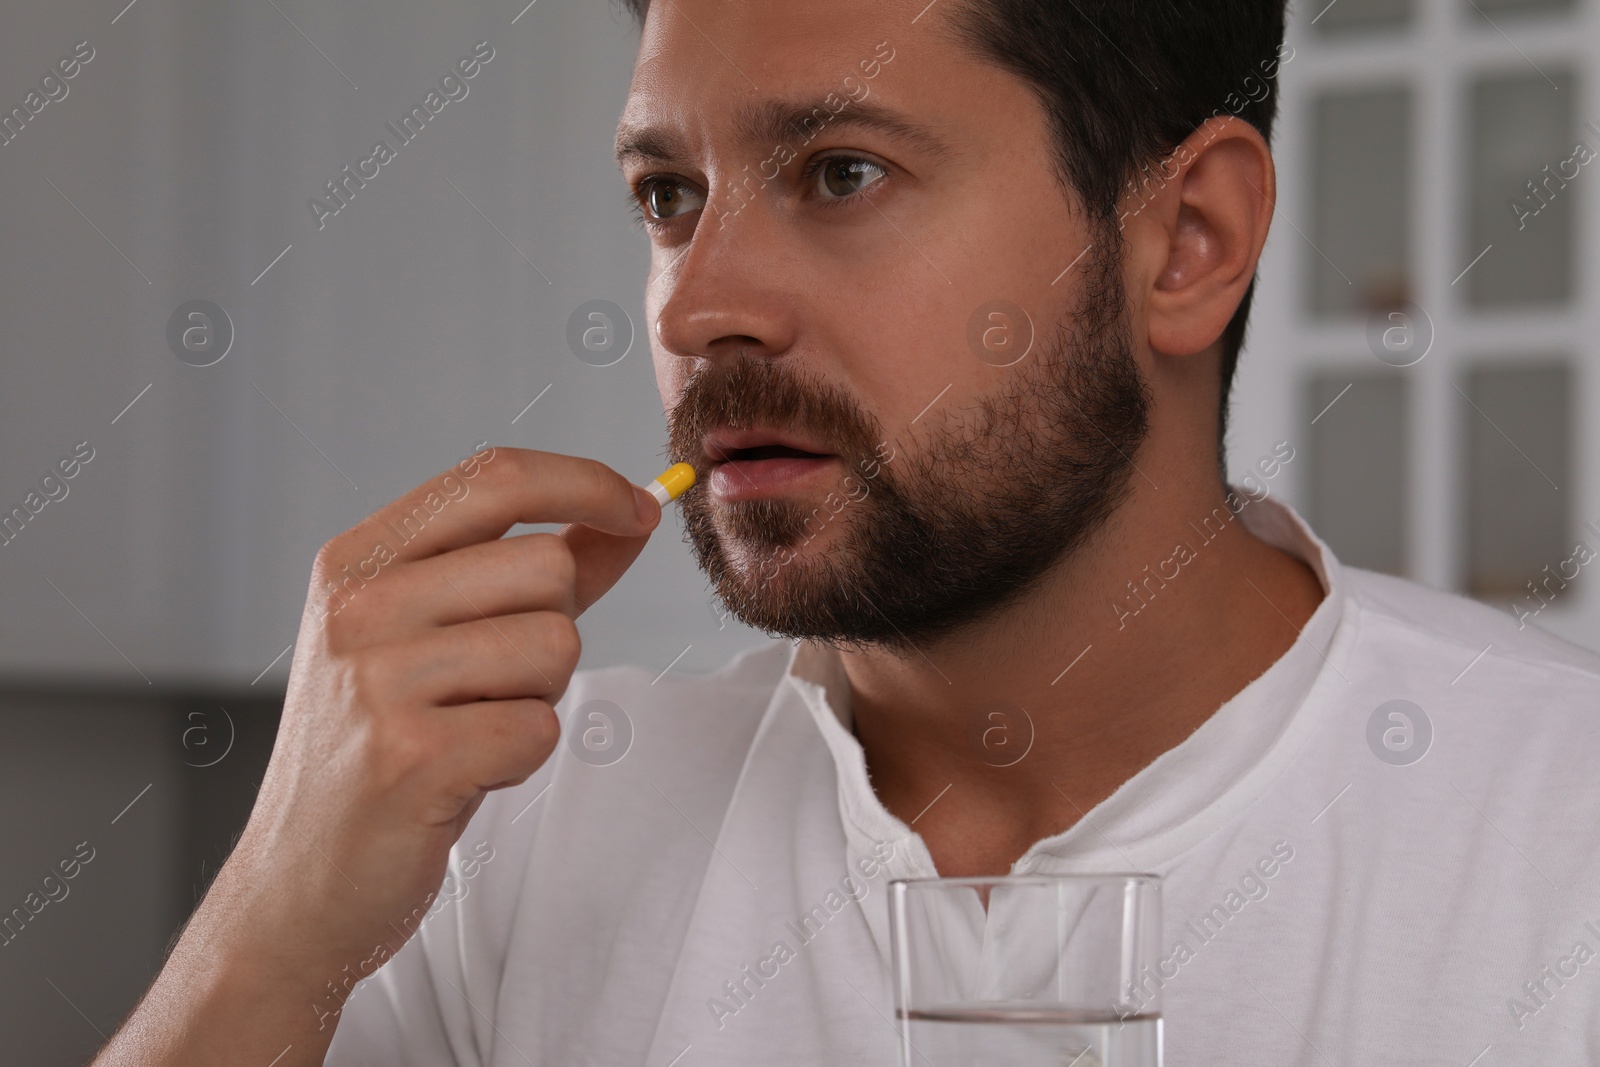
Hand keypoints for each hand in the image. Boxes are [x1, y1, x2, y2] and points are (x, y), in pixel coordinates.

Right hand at [92, 444, 662, 1064]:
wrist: (302, 880)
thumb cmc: (389, 745)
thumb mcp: (439, 635)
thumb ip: (536, 567)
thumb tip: (631, 512)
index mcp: (357, 560)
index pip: (496, 476)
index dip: (585, 483)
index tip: (641, 508)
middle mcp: (358, 607)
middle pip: (545, 566)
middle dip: (554, 627)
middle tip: (490, 685)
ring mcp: (377, 682)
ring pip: (555, 645)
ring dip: (539, 696)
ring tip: (469, 728)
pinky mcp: (411, 758)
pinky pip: (542, 728)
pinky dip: (524, 755)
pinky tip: (465, 774)